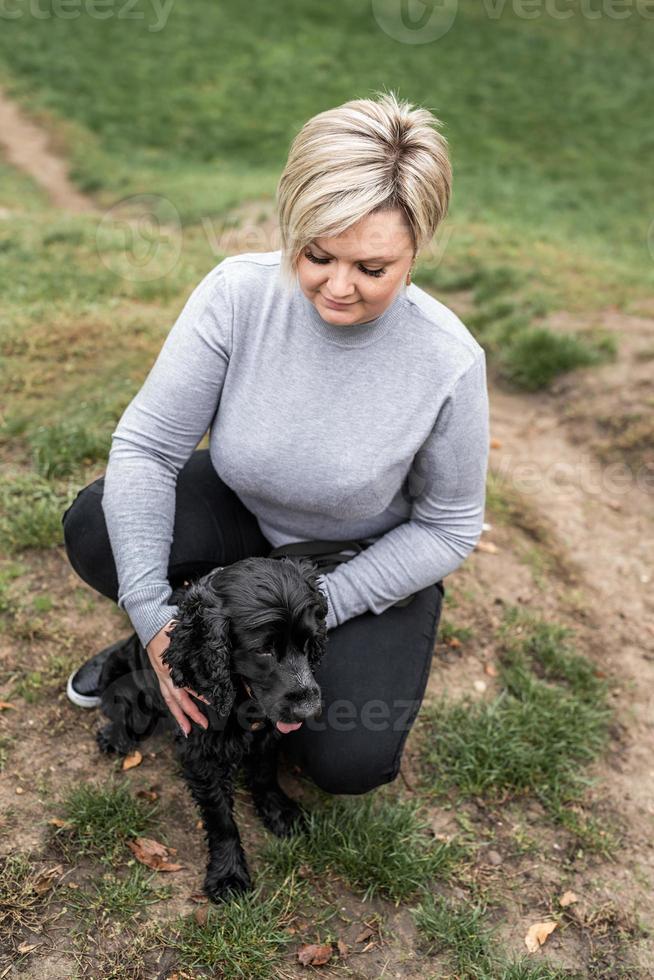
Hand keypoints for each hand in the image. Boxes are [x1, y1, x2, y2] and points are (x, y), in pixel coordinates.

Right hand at [146, 619, 210, 736]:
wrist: (151, 623)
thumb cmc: (169, 627)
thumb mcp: (182, 636)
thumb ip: (194, 647)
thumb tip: (211, 652)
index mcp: (170, 666)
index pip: (185, 685)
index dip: (198, 694)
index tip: (211, 702)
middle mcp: (165, 674)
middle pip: (177, 699)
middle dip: (190, 714)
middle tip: (204, 725)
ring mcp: (161, 676)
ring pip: (170, 700)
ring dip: (179, 716)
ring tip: (187, 730)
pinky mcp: (161, 675)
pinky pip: (167, 694)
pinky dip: (174, 706)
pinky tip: (180, 714)